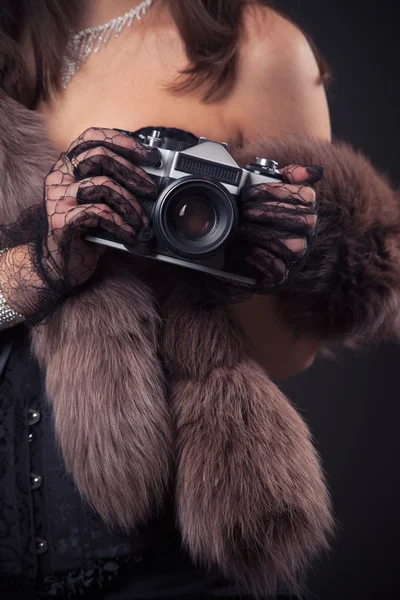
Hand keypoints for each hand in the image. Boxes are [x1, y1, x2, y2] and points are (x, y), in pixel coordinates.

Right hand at [0, 127, 160, 322]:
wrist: (63, 265)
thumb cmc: (86, 232)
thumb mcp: (102, 203)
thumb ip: (116, 186)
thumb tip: (152, 182)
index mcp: (68, 167)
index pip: (91, 137)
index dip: (121, 140)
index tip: (148, 154)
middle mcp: (59, 177)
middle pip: (99, 156)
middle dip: (133, 172)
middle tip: (152, 189)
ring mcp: (57, 199)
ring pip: (102, 185)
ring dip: (130, 203)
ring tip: (142, 222)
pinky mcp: (61, 221)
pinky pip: (98, 213)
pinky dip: (120, 224)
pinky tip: (130, 235)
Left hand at [234, 163, 321, 293]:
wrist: (232, 253)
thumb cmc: (256, 219)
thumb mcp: (270, 192)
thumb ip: (289, 176)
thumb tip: (315, 172)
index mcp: (307, 210)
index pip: (307, 197)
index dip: (277, 192)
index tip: (250, 192)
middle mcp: (307, 234)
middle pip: (303, 221)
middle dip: (269, 213)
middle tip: (244, 210)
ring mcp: (296, 256)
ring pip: (293, 245)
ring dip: (263, 235)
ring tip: (242, 229)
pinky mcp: (281, 276)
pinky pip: (279, 269)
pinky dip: (261, 258)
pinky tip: (247, 250)